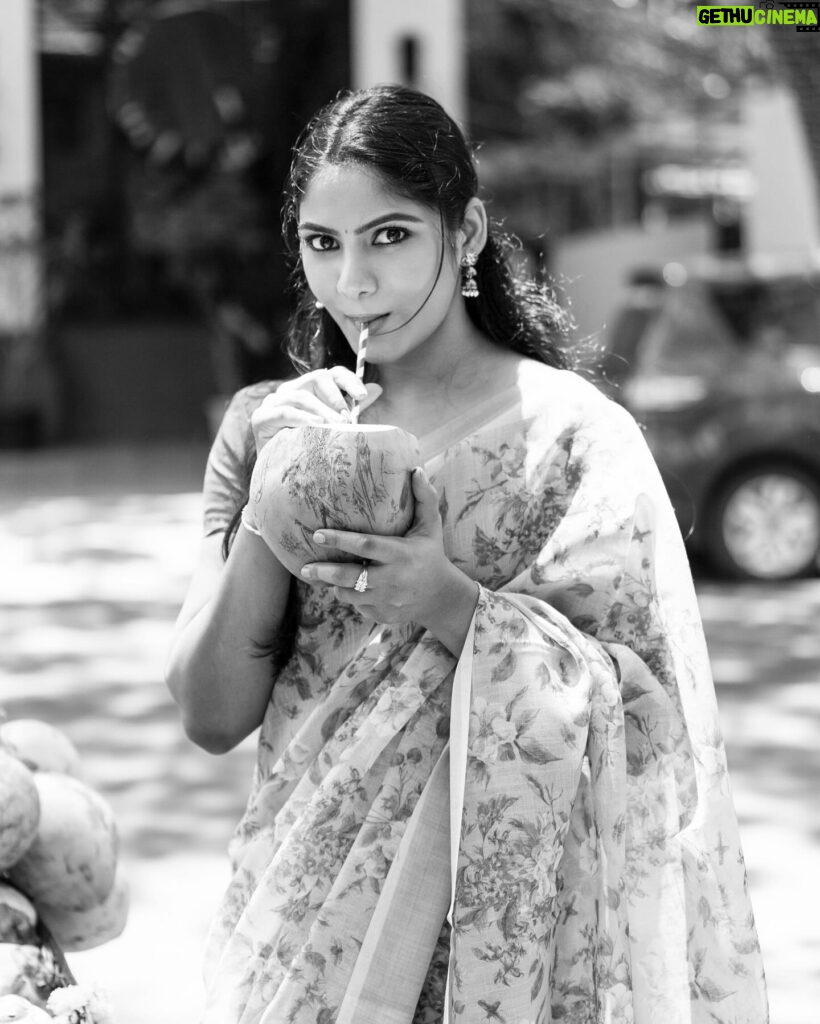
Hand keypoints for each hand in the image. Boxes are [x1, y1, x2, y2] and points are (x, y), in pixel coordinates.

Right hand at [250, 367, 381, 451]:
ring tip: (336, 426)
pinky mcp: (261, 416)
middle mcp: (291, 390)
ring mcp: (274, 401)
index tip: (364, 397)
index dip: (349, 381)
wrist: (284, 477)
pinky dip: (303, 418)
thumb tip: (377, 387)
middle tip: (348, 418)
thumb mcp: (336, 427)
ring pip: (301, 395)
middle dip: (336, 397)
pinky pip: (285, 411)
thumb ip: (353, 408)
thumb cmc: (312, 450)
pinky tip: (317, 427)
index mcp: (310, 389)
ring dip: (322, 411)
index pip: (332, 374)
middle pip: (317, 377)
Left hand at [299, 468, 478, 654]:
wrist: (442, 598)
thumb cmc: (431, 554)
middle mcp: (393, 579)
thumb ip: (424, 498)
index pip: (366, 545)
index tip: (318, 534)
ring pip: (350, 595)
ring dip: (334, 585)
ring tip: (320, 575)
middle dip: (325, 572)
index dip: (340, 540)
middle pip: (351, 577)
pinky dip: (350, 597)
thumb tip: (416, 469)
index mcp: (401, 555)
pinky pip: (358, 607)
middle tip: (305, 567)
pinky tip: (344, 587)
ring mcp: (387, 601)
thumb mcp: (431, 527)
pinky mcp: (383, 615)